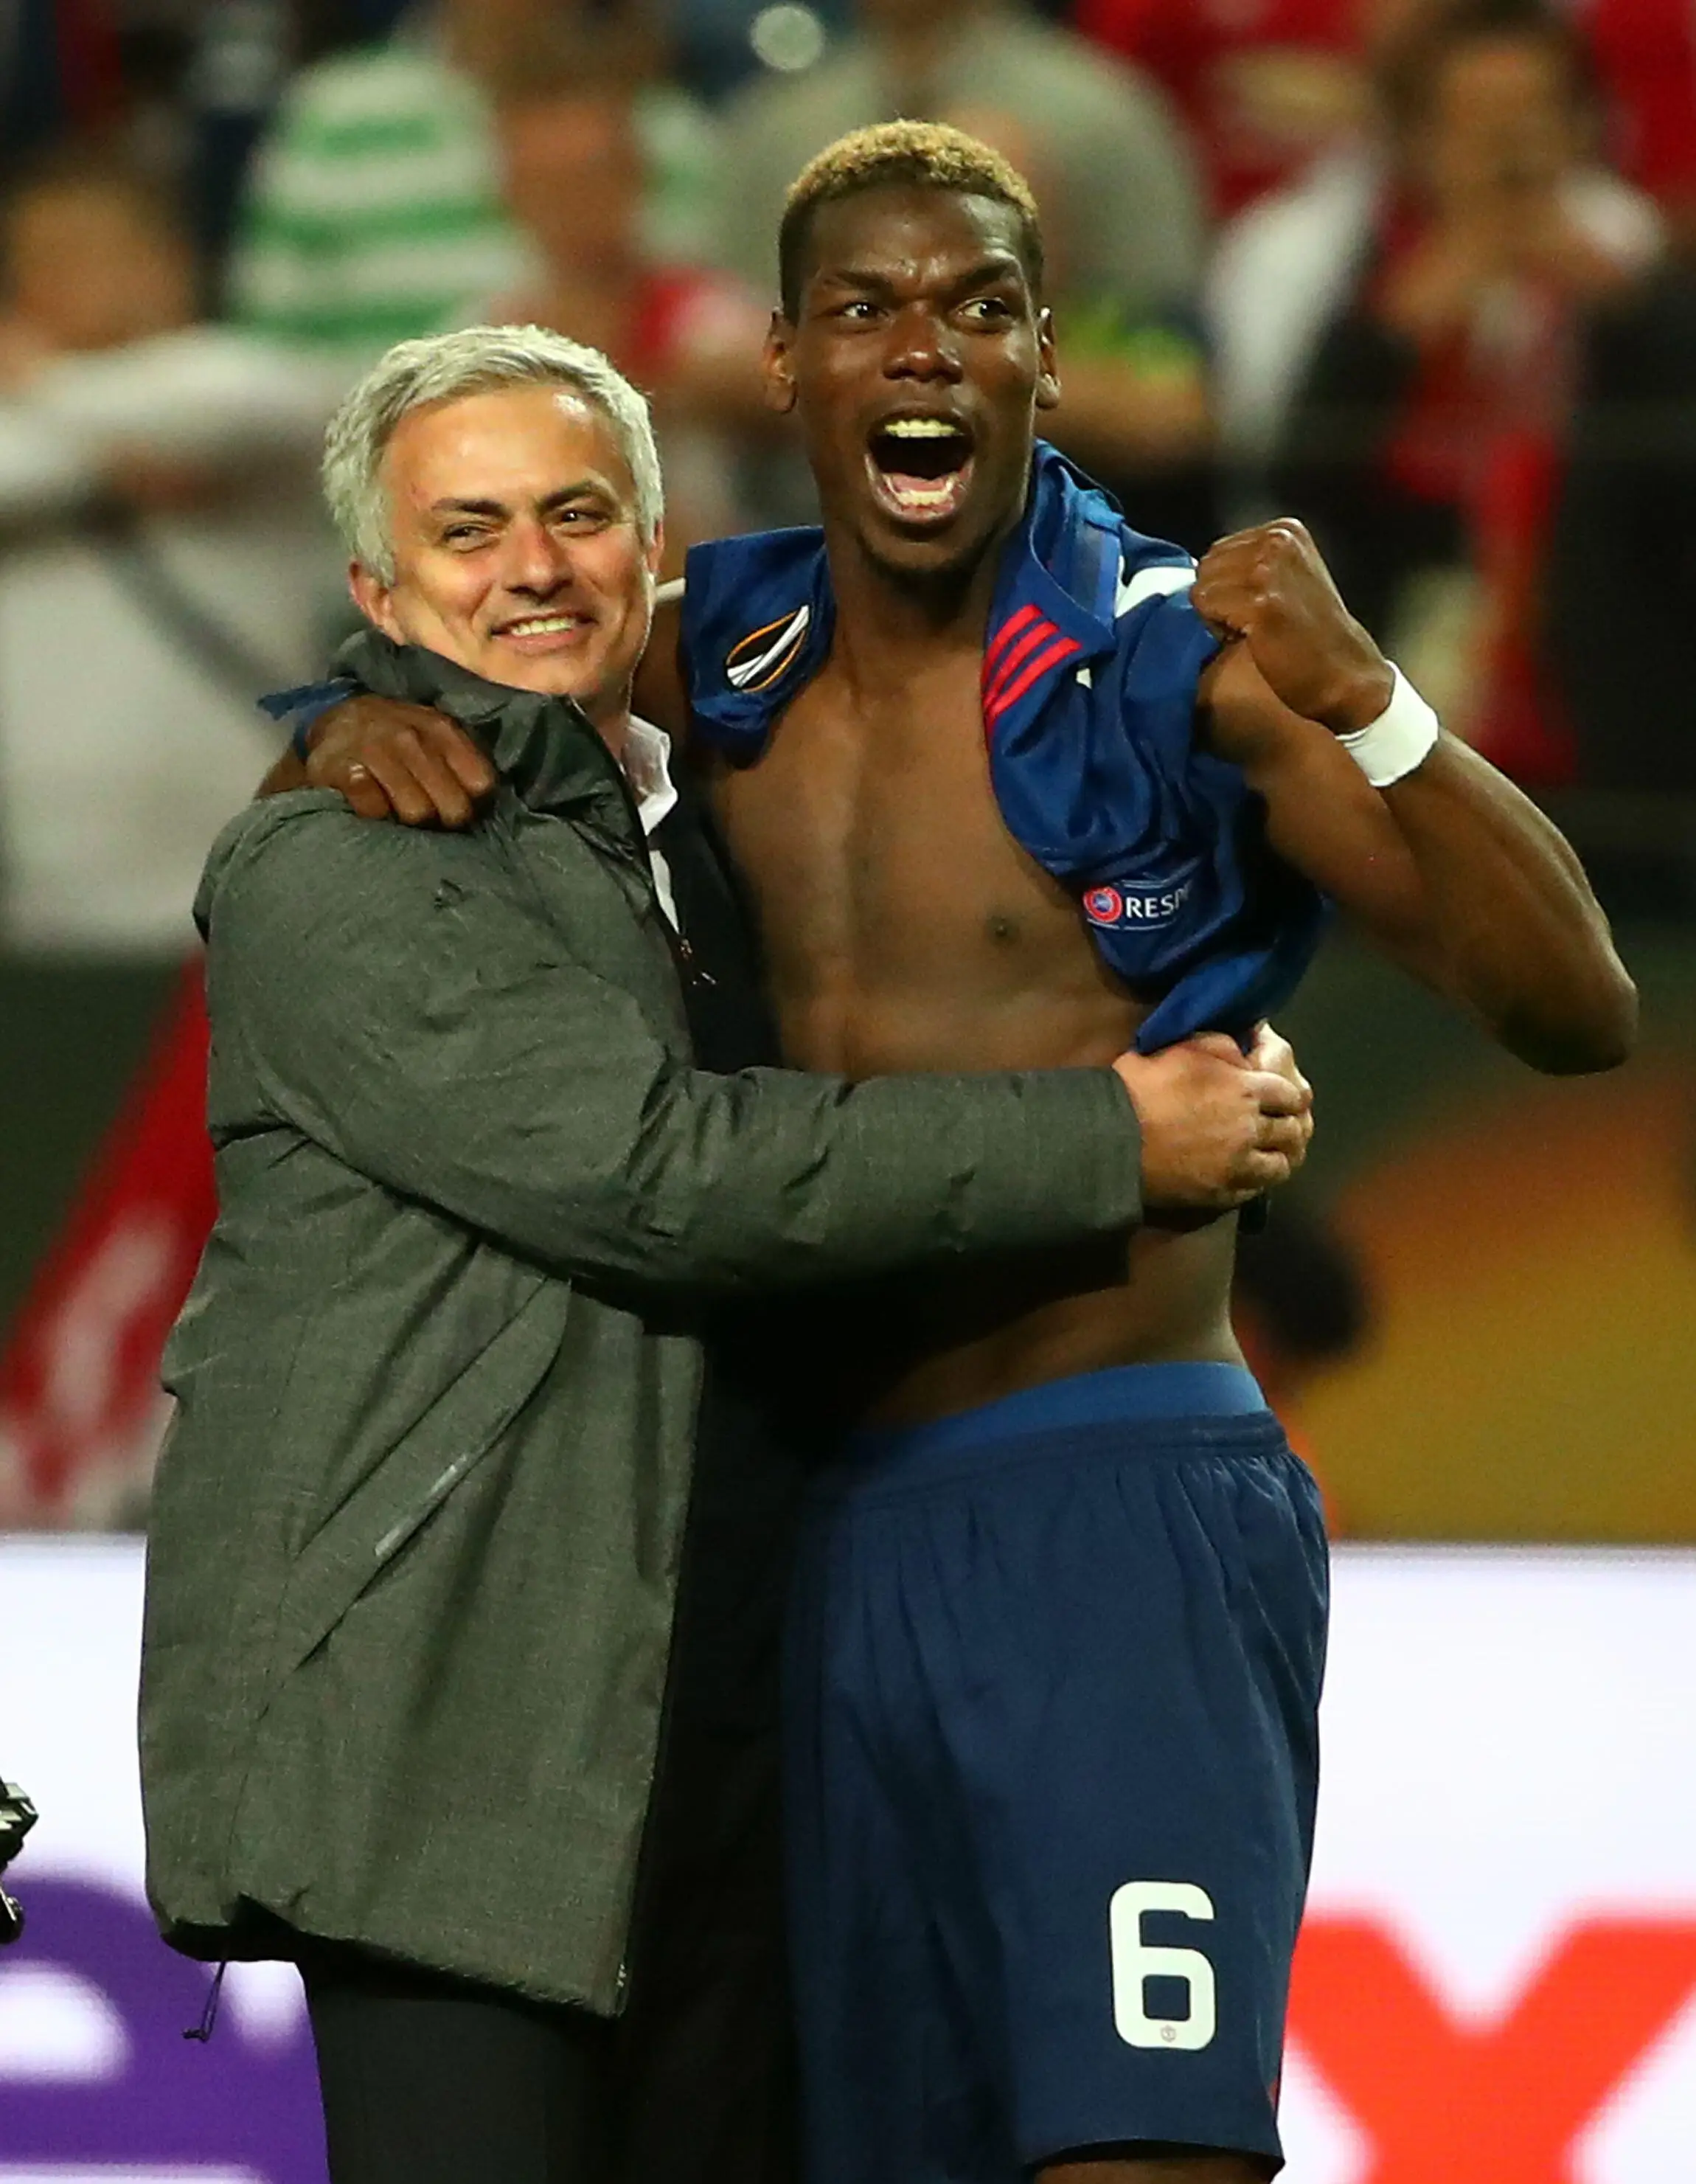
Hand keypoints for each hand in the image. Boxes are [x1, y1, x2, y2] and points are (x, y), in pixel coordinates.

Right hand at [304, 695, 495, 826]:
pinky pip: (374, 810)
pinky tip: (372, 805)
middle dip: (443, 819)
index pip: (480, 784)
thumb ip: (462, 760)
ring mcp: (376, 751)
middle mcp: (411, 739)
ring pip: (416, 813)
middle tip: (429, 818)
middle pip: (452, 807)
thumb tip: (486, 803)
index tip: (458, 805)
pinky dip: (375, 816)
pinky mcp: (344, 770)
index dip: (472, 803)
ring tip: (400, 812)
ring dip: (409, 822)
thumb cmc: (396, 736)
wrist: (337, 719)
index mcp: (442, 730)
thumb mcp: (433, 734)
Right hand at [1112, 1029, 1313, 1214]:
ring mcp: (1237, 1166)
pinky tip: (1246, 1173)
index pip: (1291, 1095)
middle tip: (1280, 1125)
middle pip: (1292, 1132)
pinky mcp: (1221, 1194)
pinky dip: (1256, 1180)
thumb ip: (1221, 1046)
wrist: (1111, 1138)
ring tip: (1268, 1153)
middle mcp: (1250, 1130)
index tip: (1282, 1098)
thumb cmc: (1143, 1086)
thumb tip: (1244, 1051)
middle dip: (1289, 1126)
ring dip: (1278, 1157)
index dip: (1288, 1096)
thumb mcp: (1182, 1047)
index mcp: (1246, 1090)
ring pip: (1280, 1166)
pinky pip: (1255, 1190)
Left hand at [1192, 519, 1392, 733]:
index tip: (1259, 608)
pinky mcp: (1260, 601)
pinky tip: (1252, 639)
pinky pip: (1205, 606)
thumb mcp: (1290, 577)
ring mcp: (1268, 570)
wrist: (1345, 674)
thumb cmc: (1315, 637)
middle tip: (1254, 623)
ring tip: (1254, 631)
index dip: (1229, 586)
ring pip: (1202, 587)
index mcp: (1285, 531)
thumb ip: (1253, 563)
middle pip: (1207, 566)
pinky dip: (1218, 630)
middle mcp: (1277, 542)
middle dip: (1220, 599)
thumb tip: (1203, 569)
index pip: (1219, 551)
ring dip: (1218, 617)